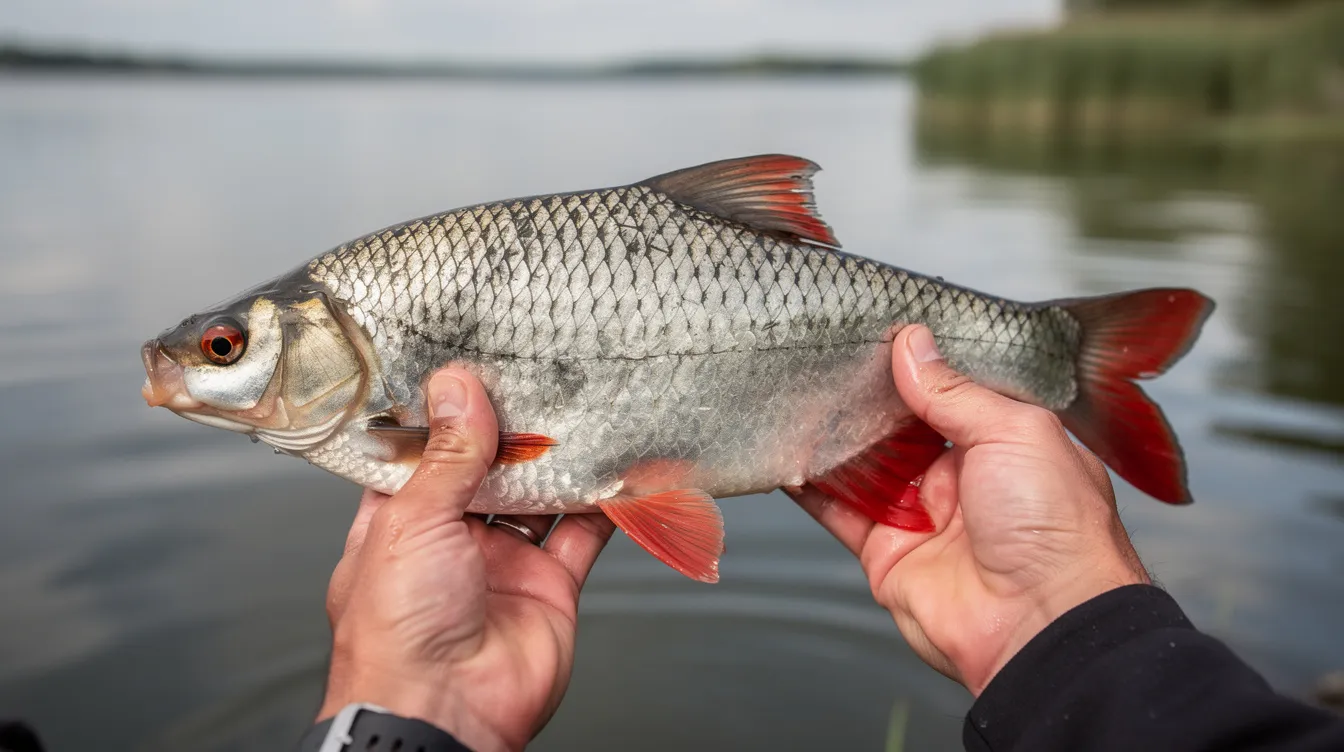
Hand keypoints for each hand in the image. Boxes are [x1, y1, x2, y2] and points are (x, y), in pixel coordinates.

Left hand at [320, 368, 615, 751]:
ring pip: (539, 498)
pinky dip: (605, 505)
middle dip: (511, 431)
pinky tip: (620, 469)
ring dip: (559, 462)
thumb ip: (448, 455)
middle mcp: (451, 540)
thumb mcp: (411, 521)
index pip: (423, 454)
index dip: (446, 414)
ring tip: (580, 410)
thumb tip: (460, 388)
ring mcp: (502, 563)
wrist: (445, 712)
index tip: (470, 366)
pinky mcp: (549, 586)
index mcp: (398, 522)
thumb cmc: (396, 631)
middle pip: (487, 470)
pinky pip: (582, 535)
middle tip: (535, 377)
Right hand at [789, 325, 1148, 694]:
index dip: (919, 366)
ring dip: (833, 440)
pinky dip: (811, 489)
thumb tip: (912, 346)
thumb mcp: (1015, 431)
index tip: (881, 334)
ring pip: (865, 469)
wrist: (1039, 623)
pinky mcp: (888, 553)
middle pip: (902, 429)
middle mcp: (966, 480)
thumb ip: (954, 391)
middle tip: (829, 360)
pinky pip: (841, 514)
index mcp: (1008, 445)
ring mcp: (924, 518)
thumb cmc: (1056, 529)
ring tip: (798, 398)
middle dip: (868, 400)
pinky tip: (788, 458)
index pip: (954, 394)